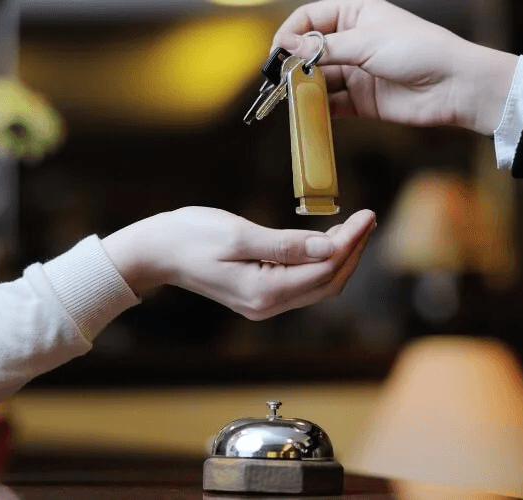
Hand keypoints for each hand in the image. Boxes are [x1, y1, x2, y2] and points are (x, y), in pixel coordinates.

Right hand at [102, 207, 375, 320]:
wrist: (155, 252)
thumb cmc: (189, 236)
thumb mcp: (238, 233)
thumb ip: (287, 244)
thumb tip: (330, 246)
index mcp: (264, 291)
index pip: (325, 269)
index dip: (352, 243)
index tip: (368, 214)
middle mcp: (268, 305)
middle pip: (328, 282)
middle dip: (352, 251)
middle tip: (367, 217)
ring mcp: (264, 303)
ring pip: (318, 284)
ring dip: (339, 257)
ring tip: (355, 226)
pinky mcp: (260, 295)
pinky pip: (301, 282)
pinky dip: (320, 262)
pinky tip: (326, 240)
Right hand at [273, 0, 517, 135]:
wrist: (455, 86)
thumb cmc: (420, 50)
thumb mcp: (368, 42)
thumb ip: (325, 47)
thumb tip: (288, 46)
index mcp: (357, 14)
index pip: (312, 17)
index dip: (292, 31)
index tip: (278, 49)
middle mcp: (354, 42)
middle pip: (311, 50)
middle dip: (294, 62)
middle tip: (279, 77)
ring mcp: (358, 72)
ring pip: (319, 79)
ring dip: (304, 88)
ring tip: (291, 96)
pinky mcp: (363, 101)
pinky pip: (332, 105)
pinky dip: (318, 110)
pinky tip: (308, 113)